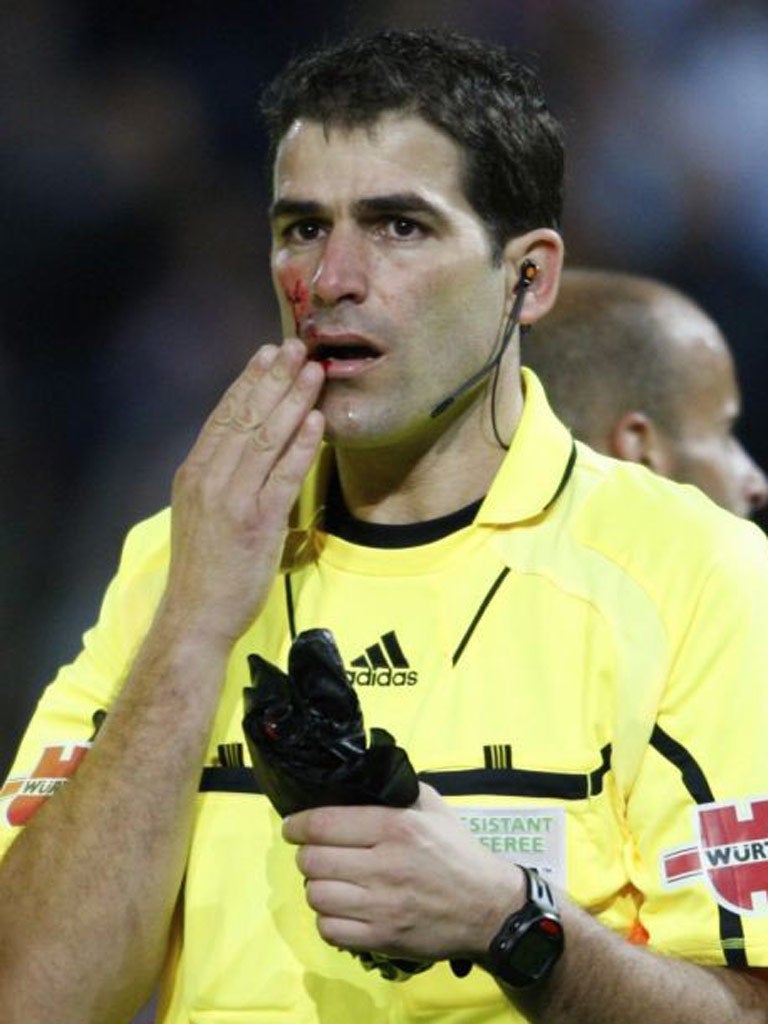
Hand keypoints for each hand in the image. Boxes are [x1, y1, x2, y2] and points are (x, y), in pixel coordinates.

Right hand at [162, 339, 324, 645]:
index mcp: (194, 473)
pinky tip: (316, 422)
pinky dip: (300, 446)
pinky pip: (282, 475)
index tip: (267, 353)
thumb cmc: (204, 567)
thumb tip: (245, 444)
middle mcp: (209, 479)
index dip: (248, 381)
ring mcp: (232, 500)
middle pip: (246, 417)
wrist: (196, 615)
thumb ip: (219, 476)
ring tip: (314, 372)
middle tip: (297, 346)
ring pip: (265, 438)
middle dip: (274, 378)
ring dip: (293, 401)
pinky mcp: (256, 523)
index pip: (224, 415)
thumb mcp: (200, 511)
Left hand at [283, 783, 524, 962]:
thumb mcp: (432, 807)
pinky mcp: (382, 938)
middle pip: (313, 861)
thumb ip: (395, 790)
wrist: (489, 908)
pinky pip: (330, 930)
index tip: (293, 827)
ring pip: (316, 895)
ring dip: (318, 886)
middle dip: (308, 855)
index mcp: (395, 827)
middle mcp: (384, 865)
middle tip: (317, 854)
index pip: (324, 823)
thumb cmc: (457, 852)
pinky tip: (342, 909)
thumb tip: (358, 778)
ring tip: (331, 881)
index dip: (298, 825)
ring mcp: (382, 906)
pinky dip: (329, 919)